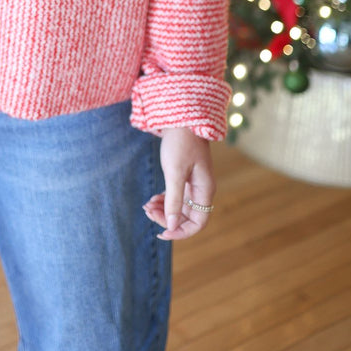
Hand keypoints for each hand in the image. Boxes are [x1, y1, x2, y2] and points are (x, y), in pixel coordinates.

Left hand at [142, 127, 215, 241]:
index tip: (161, 232)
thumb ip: (174, 199)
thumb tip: (171, 225)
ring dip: (163, 210)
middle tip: (147, 210)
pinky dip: (163, 199)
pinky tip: (151, 199)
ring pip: (179, 207)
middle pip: (186, 216)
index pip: (197, 223)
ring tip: (146, 205)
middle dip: (166, 218)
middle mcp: (201, 190)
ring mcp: (193, 183)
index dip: (180, 232)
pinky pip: (175, 196)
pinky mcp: (184, 176)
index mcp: (204, 190)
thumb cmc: (180, 143)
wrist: (181, 117)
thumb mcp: (175, 172)